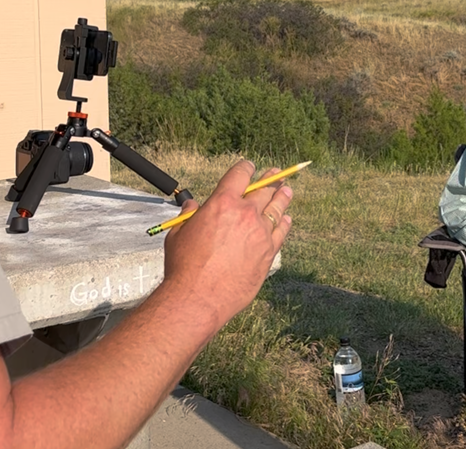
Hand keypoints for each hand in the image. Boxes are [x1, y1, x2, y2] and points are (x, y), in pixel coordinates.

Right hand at [161, 160, 292, 324]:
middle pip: (263, 190)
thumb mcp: (179, 233)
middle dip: (269, 179)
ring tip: (287, 190)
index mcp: (222, 202)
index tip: (249, 167)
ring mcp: (260, 233)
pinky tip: (286, 219)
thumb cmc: (184, 266)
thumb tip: (193, 207)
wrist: (199, 297)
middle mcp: (245, 214)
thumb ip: (189, 216)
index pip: (240, 174)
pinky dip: (284, 223)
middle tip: (275, 174)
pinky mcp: (268, 253)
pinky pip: (281, 232)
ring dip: (282, 196)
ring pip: (276, 208)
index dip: (246, 168)